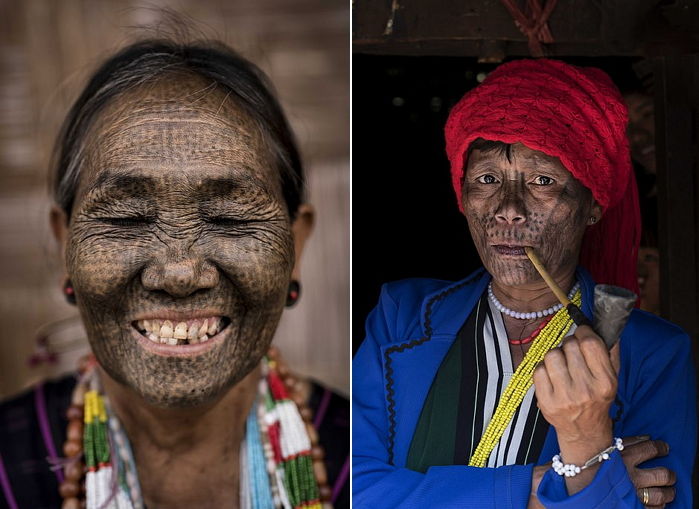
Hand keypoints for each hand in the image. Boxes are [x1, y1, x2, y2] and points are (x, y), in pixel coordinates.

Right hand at [527, 437, 675, 507]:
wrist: (569, 483)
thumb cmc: (583, 463)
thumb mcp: (602, 447)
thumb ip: (623, 442)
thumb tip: (644, 437)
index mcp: (624, 457)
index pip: (651, 449)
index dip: (661, 447)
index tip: (664, 448)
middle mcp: (630, 475)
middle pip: (662, 474)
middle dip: (669, 474)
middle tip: (669, 474)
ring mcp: (631, 493)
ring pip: (661, 494)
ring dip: (668, 492)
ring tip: (668, 490)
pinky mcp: (629, 506)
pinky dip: (658, 506)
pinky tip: (657, 503)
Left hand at [533, 325, 617, 492]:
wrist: (584, 431)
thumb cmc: (597, 399)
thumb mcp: (612, 378)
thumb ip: (608, 351)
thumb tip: (599, 323)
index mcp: (605, 382)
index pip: (590, 344)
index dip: (583, 332)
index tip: (581, 333)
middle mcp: (586, 390)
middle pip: (569, 346)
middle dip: (569, 344)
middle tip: (571, 353)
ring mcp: (564, 397)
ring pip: (551, 355)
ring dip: (555, 355)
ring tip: (561, 365)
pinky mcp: (546, 402)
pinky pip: (538, 370)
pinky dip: (543, 369)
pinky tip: (552, 376)